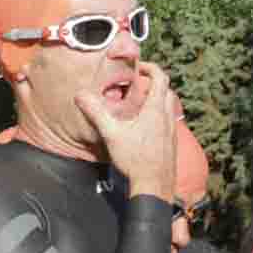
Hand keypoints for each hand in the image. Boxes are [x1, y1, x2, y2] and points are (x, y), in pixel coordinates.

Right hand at [76, 61, 176, 201]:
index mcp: (155, 109)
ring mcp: (172, 129)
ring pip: (170, 105)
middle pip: (167, 90)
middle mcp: (167, 116)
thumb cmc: (135, 159)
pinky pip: (169, 119)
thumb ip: (96, 113)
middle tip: (138, 85)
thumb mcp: (112, 134)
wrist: (155, 184)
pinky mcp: (172, 141)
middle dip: (154, 83)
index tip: (138, 68)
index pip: (160, 78)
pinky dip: (160, 114)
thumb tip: (80, 96)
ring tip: (140, 104)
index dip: (150, 68)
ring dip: (158, 99)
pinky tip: (145, 126)